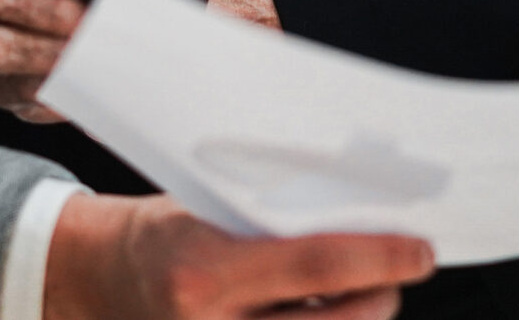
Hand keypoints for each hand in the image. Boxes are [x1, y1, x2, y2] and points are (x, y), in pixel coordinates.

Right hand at [44, 194, 433, 319]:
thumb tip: (361, 216)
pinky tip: (326, 312)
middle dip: (382, 297)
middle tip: (405, 267)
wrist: (96, 280)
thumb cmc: (162, 233)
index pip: (314, 264)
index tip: (422, 249)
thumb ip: (273, 220)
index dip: (379, 258)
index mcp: (203, 270)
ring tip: (366, 293)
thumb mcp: (207, 210)